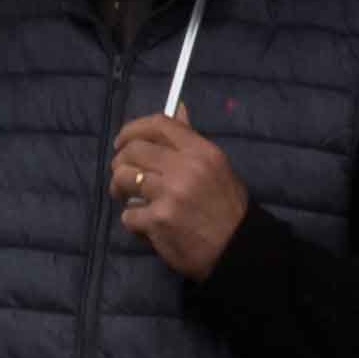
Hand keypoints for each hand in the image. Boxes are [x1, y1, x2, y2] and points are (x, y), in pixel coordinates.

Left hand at [110, 110, 251, 278]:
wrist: (238, 250)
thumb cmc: (227, 208)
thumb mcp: (217, 167)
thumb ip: (191, 140)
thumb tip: (177, 107)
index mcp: (201, 151)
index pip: (158, 124)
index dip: (132, 129)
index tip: (122, 141)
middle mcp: (184, 168)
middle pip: (133, 150)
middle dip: (120, 162)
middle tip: (124, 175)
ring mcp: (169, 194)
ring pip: (122, 178)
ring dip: (120, 189)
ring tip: (130, 198)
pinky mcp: (157, 219)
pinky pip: (128, 213)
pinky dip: (133, 220)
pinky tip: (146, 225)